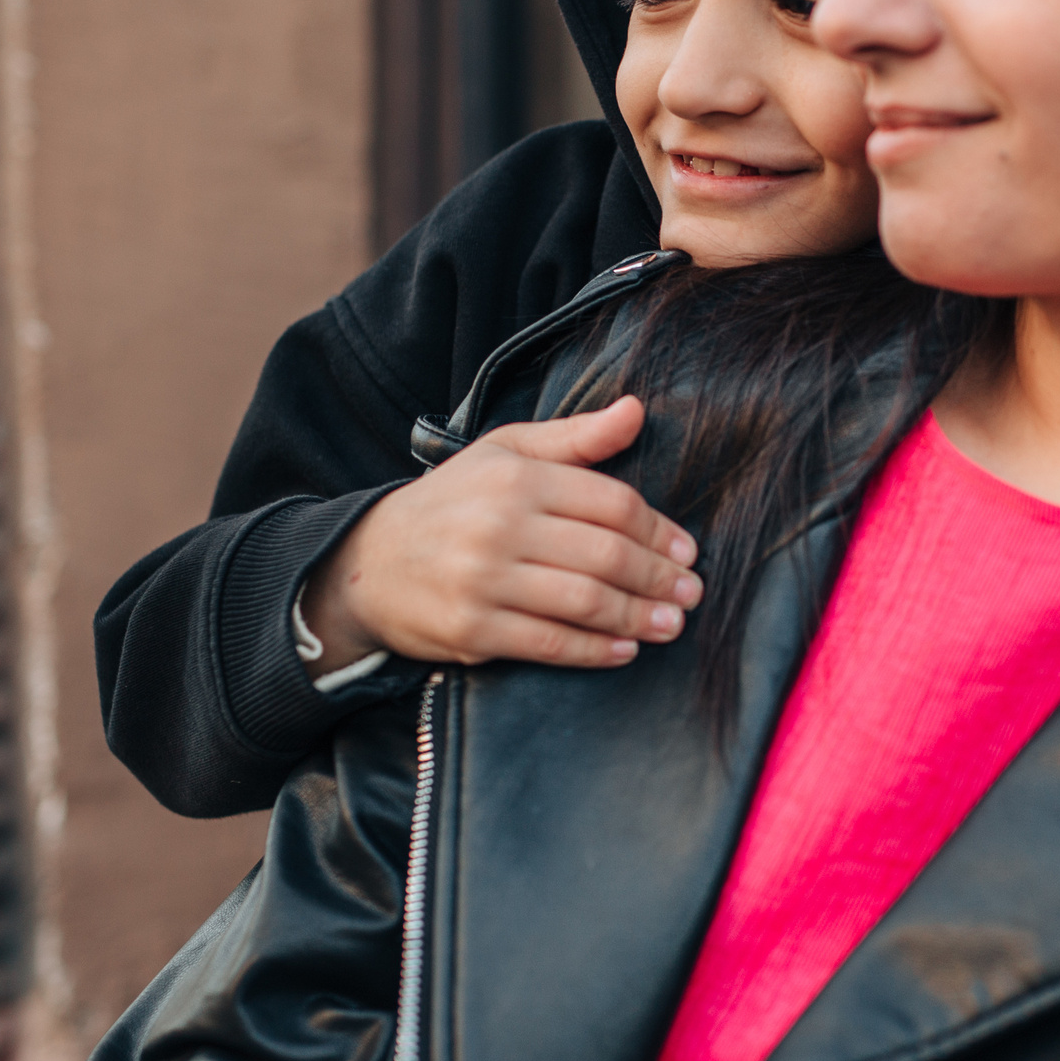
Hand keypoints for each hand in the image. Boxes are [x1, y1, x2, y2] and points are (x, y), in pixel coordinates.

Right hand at [299, 396, 701, 674]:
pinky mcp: (471, 630)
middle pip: (604, 554)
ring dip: (637, 617)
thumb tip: (637, 409)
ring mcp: (483, 581)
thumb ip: (575, 437)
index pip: (610, 502)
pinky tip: (624, 650)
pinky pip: (549, 643)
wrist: (368, 562)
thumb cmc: (452, 503)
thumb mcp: (506, 454)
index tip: (686, 551)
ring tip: (671, 624)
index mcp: (516, 479)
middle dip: (657, 578)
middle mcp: (500, 527)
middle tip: (691, 594)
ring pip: (583, 601)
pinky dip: (594, 650)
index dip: (657, 530)